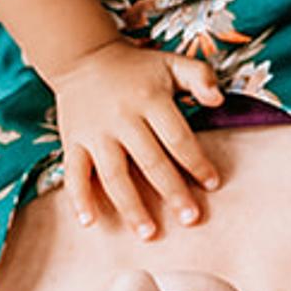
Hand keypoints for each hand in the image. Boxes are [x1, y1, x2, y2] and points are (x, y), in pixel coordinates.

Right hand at [46, 35, 222, 235]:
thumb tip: (218, 99)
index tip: (212, 184)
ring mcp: (95, 133)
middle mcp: (122, 119)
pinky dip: (79, 198)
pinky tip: (90, 222)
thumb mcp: (171, 63)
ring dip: (131, 206)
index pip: (178, 138)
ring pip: (114, 175)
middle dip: (172, 192)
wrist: (83, 57)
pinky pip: (74, 173)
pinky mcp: (72, 141)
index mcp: (150, 100)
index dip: (196, 162)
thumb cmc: (136, 67)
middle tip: (191, 219)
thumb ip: (200, 76)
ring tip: (148, 233)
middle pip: (150, 162)